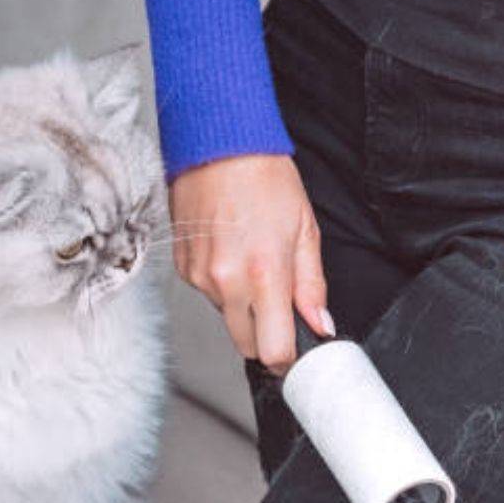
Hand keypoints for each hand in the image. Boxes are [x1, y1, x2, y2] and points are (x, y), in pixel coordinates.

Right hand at [169, 154, 332, 375]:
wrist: (218, 145)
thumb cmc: (264, 179)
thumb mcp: (305, 231)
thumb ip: (312, 287)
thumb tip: (320, 325)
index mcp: (265, 274)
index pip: (274, 349)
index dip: (288, 357)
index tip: (295, 352)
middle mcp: (227, 282)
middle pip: (247, 345)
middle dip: (265, 335)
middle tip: (278, 304)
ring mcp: (200, 277)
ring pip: (227, 318)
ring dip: (242, 305)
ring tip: (252, 260)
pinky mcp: (183, 269)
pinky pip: (207, 295)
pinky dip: (221, 284)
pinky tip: (230, 251)